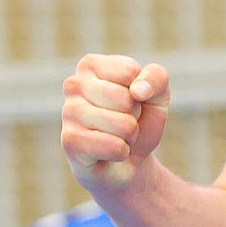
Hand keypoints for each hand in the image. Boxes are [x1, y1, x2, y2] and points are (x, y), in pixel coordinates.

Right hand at [60, 55, 169, 191]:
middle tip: (123, 122)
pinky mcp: (69, 141)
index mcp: (90, 65)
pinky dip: (121, 152)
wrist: (128, 161)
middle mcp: (73, 84)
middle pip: (125, 99)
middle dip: (134, 116)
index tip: (132, 100)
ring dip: (129, 135)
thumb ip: (157, 78)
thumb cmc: (139, 120)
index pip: (130, 72)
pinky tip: (108, 153)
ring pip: (123, 124)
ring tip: (116, 136)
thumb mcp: (157, 94)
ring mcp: (67, 113)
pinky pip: (114, 146)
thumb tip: (137, 90)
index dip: (141, 92)